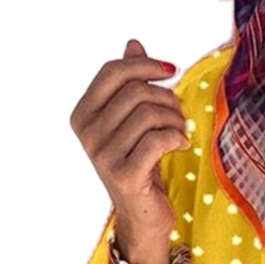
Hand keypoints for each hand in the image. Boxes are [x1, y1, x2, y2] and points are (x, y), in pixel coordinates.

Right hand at [69, 38, 189, 237]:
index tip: (171, 72)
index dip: (145, 66)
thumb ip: (131, 86)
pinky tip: (182, 145)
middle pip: (135, 92)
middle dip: (167, 98)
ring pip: (148, 115)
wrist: (144, 217)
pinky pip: (158, 139)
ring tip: (182, 132)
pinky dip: (177, 138)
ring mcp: (103, 155)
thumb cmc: (142, 168)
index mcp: (83, 115)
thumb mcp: (134, 124)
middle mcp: (88, 134)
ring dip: (175, 120)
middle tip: (180, 115)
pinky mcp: (125, 174)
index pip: (112, 72)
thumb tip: (133, 45)